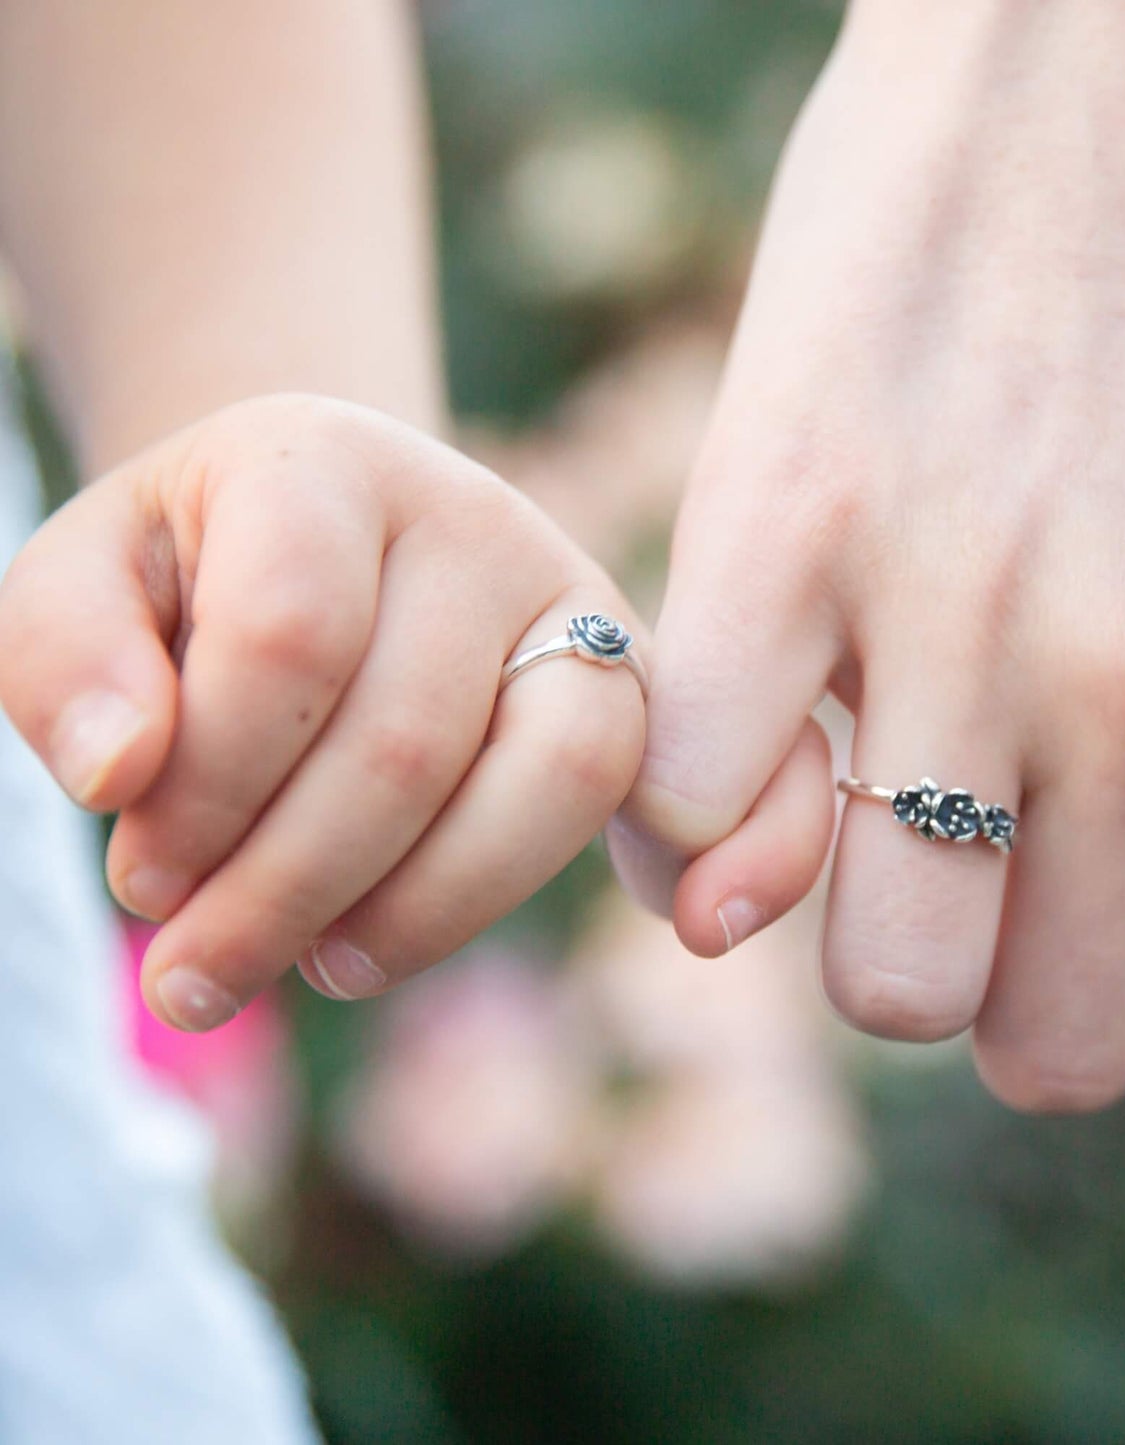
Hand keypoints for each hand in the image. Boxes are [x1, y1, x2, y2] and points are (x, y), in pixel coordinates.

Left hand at [0, 395, 645, 1029]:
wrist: (336, 545)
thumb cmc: (204, 575)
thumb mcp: (88, 582)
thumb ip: (63, 657)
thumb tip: (118, 776)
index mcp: (327, 461)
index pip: (289, 633)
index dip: (209, 789)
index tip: (141, 884)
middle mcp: (475, 516)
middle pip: (405, 738)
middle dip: (285, 890)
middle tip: (195, 975)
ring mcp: (573, 594)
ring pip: (540, 777)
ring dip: (412, 913)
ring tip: (311, 967)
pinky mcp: (626, 678)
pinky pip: (596, 804)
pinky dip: (493, 892)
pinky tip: (388, 936)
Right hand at [614, 1, 1124, 1109]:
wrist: (1121, 46)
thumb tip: (1077, 957)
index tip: (1071, 877)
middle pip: (1048, 1049)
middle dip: (996, 977)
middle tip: (956, 848)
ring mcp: (971, 618)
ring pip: (886, 984)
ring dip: (855, 922)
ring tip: (851, 790)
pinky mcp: (787, 526)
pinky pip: (696, 806)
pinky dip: (696, 811)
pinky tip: (741, 712)